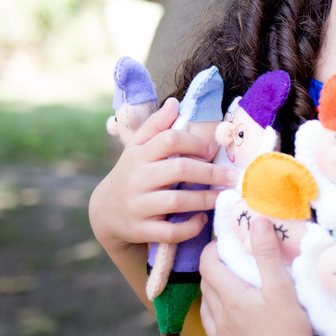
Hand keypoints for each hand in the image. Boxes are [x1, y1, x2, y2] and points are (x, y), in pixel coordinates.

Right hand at [89, 97, 237, 252]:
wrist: (104, 212)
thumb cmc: (131, 174)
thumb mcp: (137, 148)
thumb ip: (156, 125)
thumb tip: (174, 102)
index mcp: (139, 155)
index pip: (169, 140)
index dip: (194, 143)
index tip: (211, 150)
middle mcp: (137, 179)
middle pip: (178, 169)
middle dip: (210, 172)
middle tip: (231, 176)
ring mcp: (138, 206)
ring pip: (177, 201)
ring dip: (206, 198)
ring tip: (223, 196)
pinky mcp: (141, 230)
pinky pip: (170, 232)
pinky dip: (191, 227)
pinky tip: (203, 218)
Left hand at [199, 216, 317, 335]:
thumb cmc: (290, 329)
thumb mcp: (282, 286)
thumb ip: (267, 252)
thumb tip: (256, 220)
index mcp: (230, 297)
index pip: (208, 265)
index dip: (213, 250)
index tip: (225, 243)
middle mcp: (218, 319)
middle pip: (206, 285)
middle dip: (215, 269)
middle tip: (232, 261)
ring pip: (206, 309)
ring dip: (214, 295)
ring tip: (232, 288)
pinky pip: (212, 333)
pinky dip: (217, 320)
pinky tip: (232, 320)